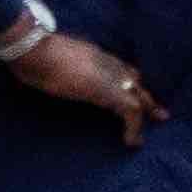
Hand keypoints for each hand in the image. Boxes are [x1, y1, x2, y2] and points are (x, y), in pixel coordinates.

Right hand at [4, 28, 163, 139]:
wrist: (34, 49)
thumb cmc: (32, 52)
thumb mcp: (49, 59)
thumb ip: (56, 64)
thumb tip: (43, 71)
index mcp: (94, 54)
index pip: (119, 67)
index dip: (128, 82)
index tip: (133, 92)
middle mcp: (107, 62)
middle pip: (134, 80)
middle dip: (146, 97)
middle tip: (158, 114)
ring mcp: (110, 75)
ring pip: (137, 96)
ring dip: (142, 116)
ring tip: (140, 137)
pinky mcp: (109, 91)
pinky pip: (131, 111)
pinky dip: (134, 128)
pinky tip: (131, 142)